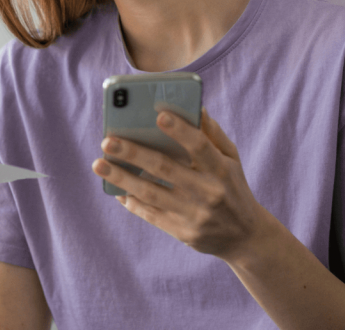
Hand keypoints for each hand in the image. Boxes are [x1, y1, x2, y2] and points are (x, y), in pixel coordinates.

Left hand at [91, 109, 269, 260]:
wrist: (246, 237)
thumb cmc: (233, 187)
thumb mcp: (232, 159)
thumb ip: (213, 134)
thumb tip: (195, 107)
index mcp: (221, 169)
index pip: (200, 146)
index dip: (180, 130)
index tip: (158, 115)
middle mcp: (208, 192)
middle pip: (165, 169)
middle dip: (133, 153)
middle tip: (107, 140)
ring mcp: (194, 214)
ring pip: (151, 193)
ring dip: (122, 177)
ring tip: (98, 164)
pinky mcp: (182, 232)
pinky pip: (150, 215)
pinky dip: (131, 201)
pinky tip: (114, 188)